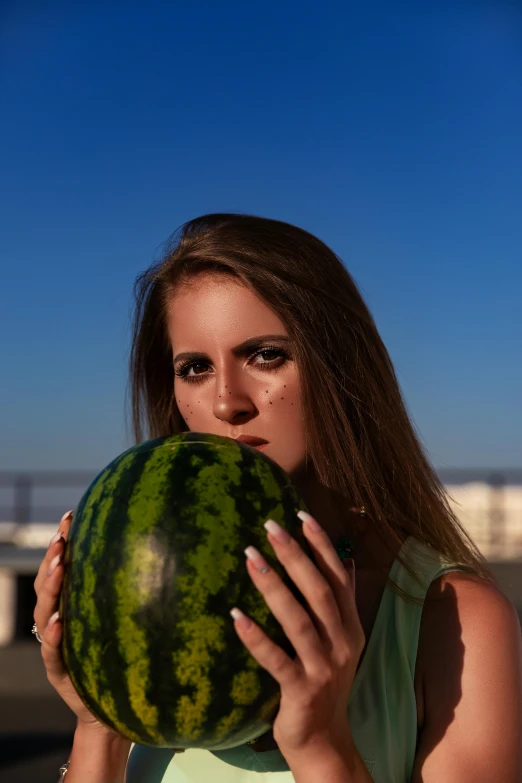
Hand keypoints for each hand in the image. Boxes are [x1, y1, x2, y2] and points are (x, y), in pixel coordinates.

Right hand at [33, 510, 117, 733]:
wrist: (114, 708)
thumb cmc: (126, 656)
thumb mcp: (128, 617)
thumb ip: (136, 586)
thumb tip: (171, 543)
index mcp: (74, 602)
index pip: (63, 565)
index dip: (63, 540)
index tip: (70, 514)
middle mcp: (60, 619)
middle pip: (48, 584)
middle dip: (52, 559)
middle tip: (61, 538)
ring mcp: (56, 645)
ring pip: (44, 613)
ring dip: (50, 589)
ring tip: (60, 568)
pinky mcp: (60, 672)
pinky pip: (52, 652)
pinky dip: (55, 636)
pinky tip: (60, 623)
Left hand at [230, 509, 364, 755]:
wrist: (326, 740)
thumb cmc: (326, 681)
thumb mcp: (342, 640)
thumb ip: (343, 602)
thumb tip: (346, 560)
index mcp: (350, 625)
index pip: (337, 576)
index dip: (320, 544)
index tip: (300, 514)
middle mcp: (341, 642)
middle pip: (318, 590)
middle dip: (295, 555)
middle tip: (269, 526)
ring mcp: (322, 667)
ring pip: (298, 619)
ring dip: (273, 586)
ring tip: (249, 557)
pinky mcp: (301, 690)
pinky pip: (276, 660)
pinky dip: (256, 637)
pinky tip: (235, 616)